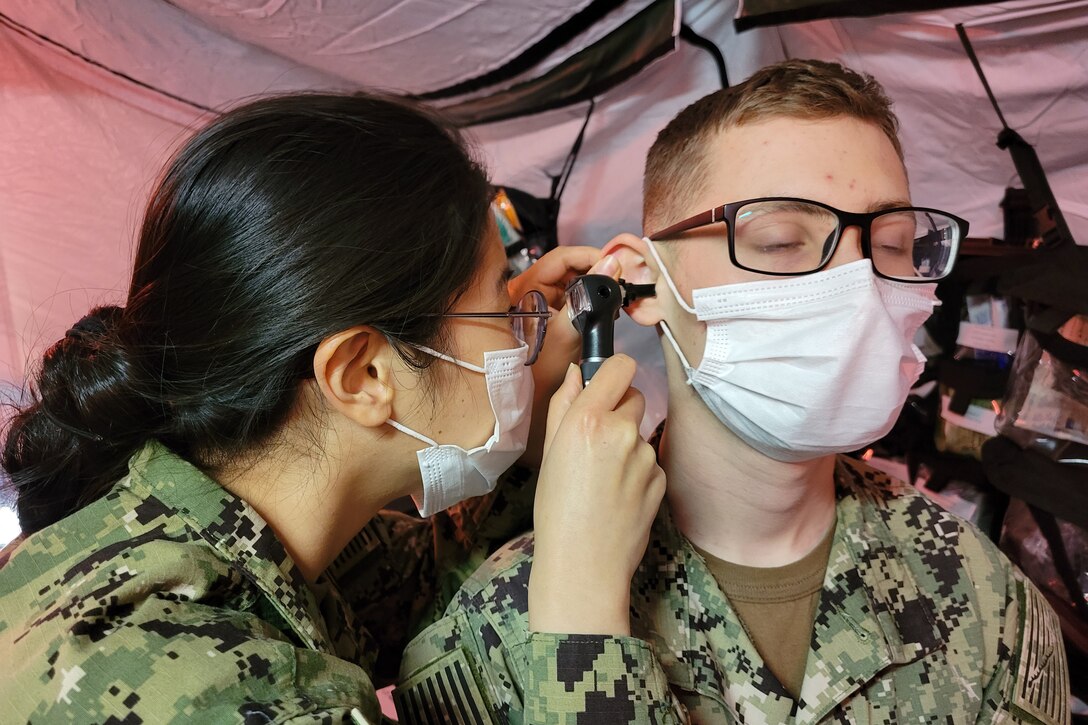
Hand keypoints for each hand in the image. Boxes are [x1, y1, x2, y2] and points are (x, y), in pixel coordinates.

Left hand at [513, 247, 620, 467]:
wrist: (523, 406)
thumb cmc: (536, 374)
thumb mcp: (566, 334)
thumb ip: (589, 300)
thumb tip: (611, 265)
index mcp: (523, 290)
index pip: (560, 258)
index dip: (589, 256)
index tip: (614, 265)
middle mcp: (526, 292)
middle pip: (567, 269)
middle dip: (595, 272)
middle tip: (618, 284)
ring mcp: (535, 306)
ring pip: (570, 286)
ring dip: (593, 289)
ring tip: (614, 300)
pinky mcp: (545, 320)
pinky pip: (568, 302)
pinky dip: (587, 304)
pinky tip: (602, 314)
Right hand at [528, 356, 665, 635]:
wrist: (584, 566)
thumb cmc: (556, 512)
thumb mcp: (550, 454)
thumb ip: (564, 405)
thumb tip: (577, 374)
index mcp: (588, 420)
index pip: (621, 366)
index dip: (613, 371)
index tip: (605, 382)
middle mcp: (622, 432)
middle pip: (634, 397)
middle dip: (618, 411)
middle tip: (595, 443)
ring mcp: (646, 457)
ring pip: (640, 433)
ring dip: (626, 445)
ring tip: (602, 480)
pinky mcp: (661, 480)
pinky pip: (650, 462)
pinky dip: (637, 472)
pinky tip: (618, 496)